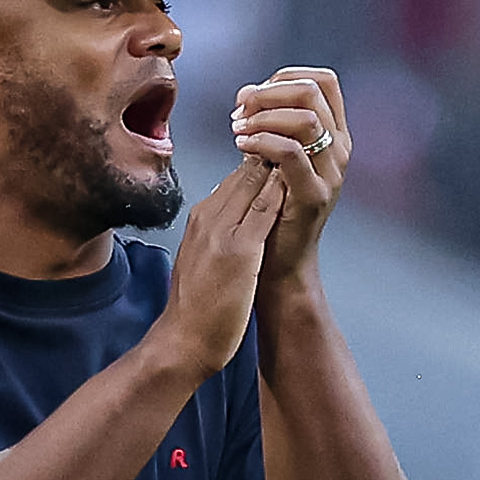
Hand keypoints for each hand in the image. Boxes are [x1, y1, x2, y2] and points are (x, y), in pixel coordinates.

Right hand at [150, 155, 285, 380]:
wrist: (181, 339)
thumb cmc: (194, 306)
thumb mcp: (200, 258)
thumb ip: (214, 233)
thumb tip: (234, 216)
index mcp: (200, 220)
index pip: (232, 179)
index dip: (257, 162)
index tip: (280, 153)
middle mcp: (208, 218)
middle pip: (242, 174)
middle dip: (268, 154)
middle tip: (294, 140)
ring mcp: (221, 232)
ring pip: (250, 183)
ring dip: (274, 163)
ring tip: (298, 148)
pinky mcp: (238, 251)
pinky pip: (262, 211)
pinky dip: (278, 191)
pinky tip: (294, 179)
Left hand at [229, 66, 350, 283]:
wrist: (279, 263)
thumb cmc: (272, 210)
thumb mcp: (275, 159)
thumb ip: (269, 127)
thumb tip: (247, 94)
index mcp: (334, 134)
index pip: (322, 81)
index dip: (284, 77)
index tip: (253, 94)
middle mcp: (339, 149)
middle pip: (313, 91)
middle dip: (269, 93)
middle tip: (240, 110)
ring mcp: (331, 172)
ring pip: (305, 118)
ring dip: (263, 116)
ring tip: (237, 129)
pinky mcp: (313, 194)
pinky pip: (291, 152)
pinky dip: (262, 142)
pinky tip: (241, 146)